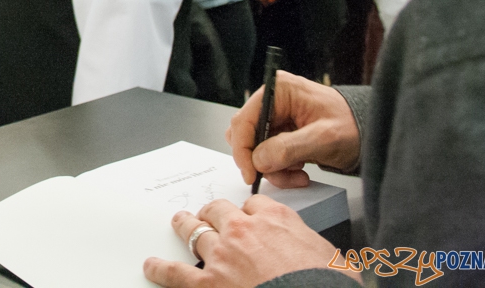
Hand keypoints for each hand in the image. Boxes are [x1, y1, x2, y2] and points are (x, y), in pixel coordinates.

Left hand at [143, 196, 356, 286]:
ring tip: (178, 223)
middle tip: (206, 214)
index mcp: (276, 220)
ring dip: (185, 227)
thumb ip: (314, 248)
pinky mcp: (207, 283)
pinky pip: (176, 274)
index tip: (248, 217)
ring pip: (194, 231)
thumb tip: (322, 257)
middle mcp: (244, 230)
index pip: (255, 205)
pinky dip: (161, 269)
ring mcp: (222, 255)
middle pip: (218, 211)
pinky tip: (152, 267)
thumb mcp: (333, 258)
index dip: (250, 212)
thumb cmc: (328, 285)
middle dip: (212, 212)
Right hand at [226, 70, 359, 187]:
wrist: (370, 132)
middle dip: (262, 161)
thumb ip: (289, 147)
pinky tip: (299, 170)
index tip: (251, 173)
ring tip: (297, 174)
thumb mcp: (324, 137)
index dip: (243, 149)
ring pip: (255, 149)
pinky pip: (267, 155)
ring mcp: (275, 117)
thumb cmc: (353, 126)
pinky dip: (280, 168)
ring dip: (272, 168)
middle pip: (246, 136)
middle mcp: (272, 101)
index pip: (244, 120)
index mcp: (278, 90)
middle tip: (281, 175)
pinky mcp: (280, 133)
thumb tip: (259, 160)